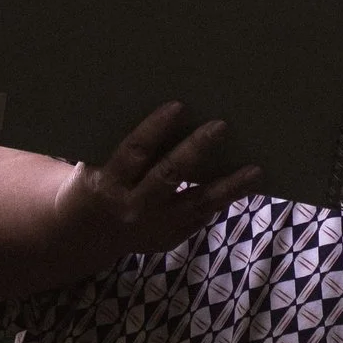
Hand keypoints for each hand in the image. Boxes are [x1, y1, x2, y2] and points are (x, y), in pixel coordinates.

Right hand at [55, 101, 261, 260]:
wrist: (87, 234)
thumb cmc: (95, 181)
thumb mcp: (94, 163)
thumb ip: (123, 146)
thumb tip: (161, 108)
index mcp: (109, 181)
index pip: (134, 151)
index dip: (155, 128)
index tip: (178, 105)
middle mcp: (132, 205)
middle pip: (169, 174)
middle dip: (196, 150)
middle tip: (221, 125)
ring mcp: (154, 225)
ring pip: (195, 202)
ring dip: (227, 187)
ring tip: (255, 170)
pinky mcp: (169, 237)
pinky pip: (200, 217)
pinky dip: (222, 201)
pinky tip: (245, 185)